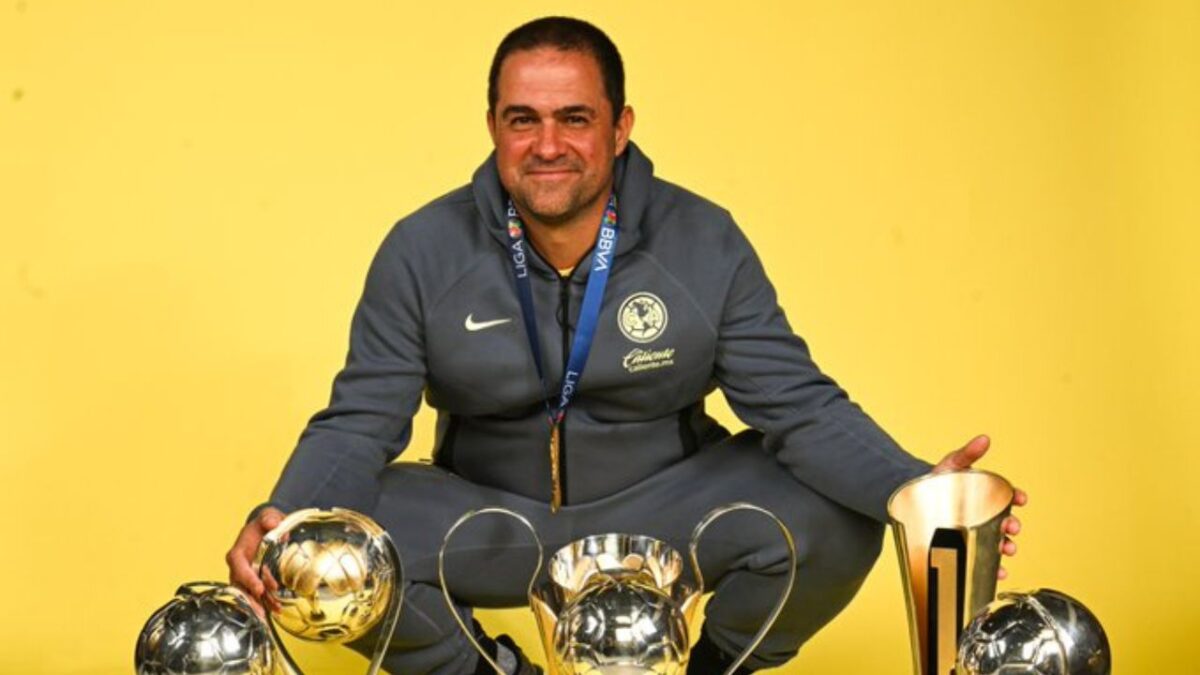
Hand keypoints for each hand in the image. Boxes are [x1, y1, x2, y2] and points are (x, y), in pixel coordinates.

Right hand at [226, 507, 284, 610]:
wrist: (268, 529)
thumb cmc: (265, 523)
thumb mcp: (268, 517)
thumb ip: (269, 519)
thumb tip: (272, 523)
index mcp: (238, 553)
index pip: (239, 567)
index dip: (248, 579)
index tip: (259, 588)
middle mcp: (239, 567)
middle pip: (240, 587)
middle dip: (250, 600)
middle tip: (261, 613)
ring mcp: (246, 576)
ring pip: (248, 594)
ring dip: (259, 605)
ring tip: (272, 614)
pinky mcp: (256, 581)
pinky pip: (258, 594)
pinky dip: (266, 603)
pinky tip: (276, 610)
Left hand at [932, 435, 1027, 579]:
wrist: (914, 499)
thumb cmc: (939, 481)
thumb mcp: (952, 465)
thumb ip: (967, 453)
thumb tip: (985, 438)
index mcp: (986, 495)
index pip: (1008, 496)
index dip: (1016, 497)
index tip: (1020, 499)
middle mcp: (985, 515)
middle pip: (1006, 522)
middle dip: (1012, 526)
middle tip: (1010, 528)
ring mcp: (977, 532)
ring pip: (999, 543)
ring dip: (1007, 548)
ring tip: (1006, 550)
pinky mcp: (967, 547)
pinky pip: (984, 561)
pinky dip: (994, 569)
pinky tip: (998, 573)